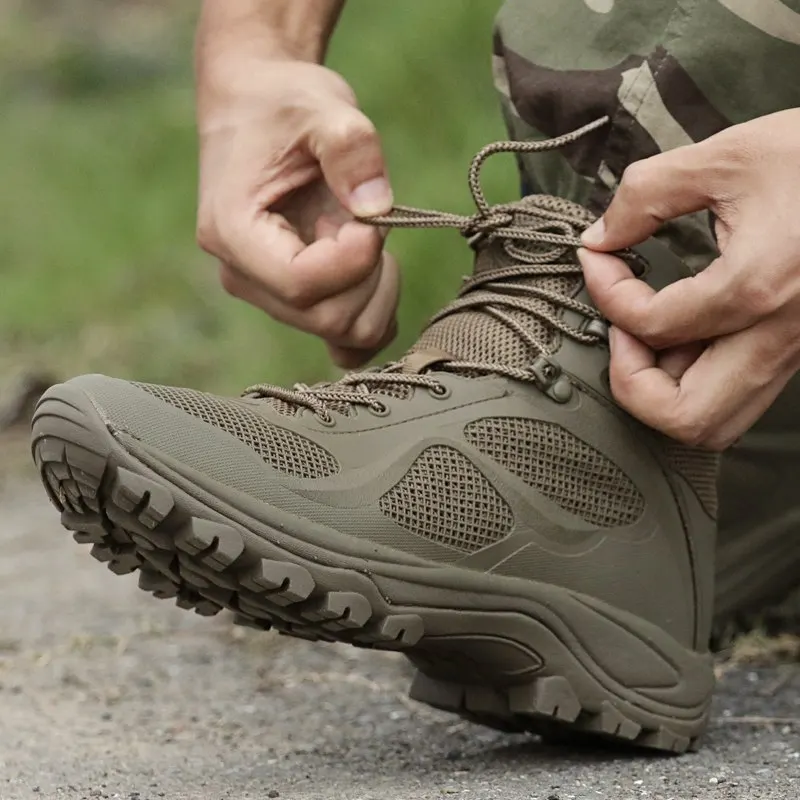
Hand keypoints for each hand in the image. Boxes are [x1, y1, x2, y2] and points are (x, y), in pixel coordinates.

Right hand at [196, 50, 398, 368]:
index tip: (369, 212)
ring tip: (364, 233)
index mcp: (233, 232)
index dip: (354, 258)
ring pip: (344, 334)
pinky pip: (344, 342)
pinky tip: (375, 273)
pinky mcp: (294, 301)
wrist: (258, 107)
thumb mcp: (320, 105)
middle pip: (330, 319)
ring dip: (378, 288)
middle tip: (370, 218)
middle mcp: (243, 276)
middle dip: (371, 272)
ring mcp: (267, 295)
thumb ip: (351, 148)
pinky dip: (374, 315)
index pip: (302, 284)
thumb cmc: (282, 104)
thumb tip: (376, 208)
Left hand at [579, 109, 799, 449]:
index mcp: (758, 285)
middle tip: (620, 333)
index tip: (597, 258)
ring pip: (715, 422)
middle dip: (632, 384)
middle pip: (688, 419)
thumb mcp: (726, 156)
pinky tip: (683, 330)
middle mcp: (779, 336)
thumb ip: (646, 195)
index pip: (653, 325)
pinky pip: (735, 396)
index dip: (605, 292)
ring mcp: (792, 351)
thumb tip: (600, 236)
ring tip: (646, 336)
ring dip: (663, 392)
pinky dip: (694, 380)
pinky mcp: (794, 350)